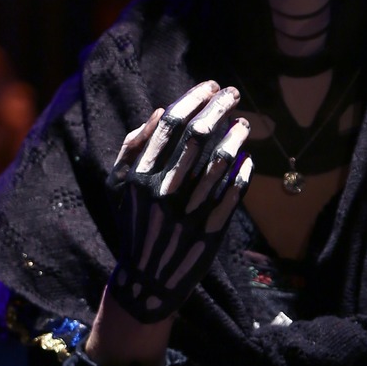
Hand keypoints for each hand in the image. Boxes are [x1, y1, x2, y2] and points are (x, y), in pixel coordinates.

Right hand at [106, 80, 251, 323]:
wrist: (147, 280)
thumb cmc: (135, 224)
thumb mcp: (119, 186)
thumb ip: (133, 148)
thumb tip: (161, 112)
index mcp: (141, 175)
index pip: (171, 124)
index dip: (194, 99)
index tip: (211, 86)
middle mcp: (164, 190)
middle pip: (199, 135)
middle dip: (220, 107)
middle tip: (233, 94)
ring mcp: (189, 211)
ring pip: (221, 161)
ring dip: (237, 135)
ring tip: (244, 123)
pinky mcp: (211, 230)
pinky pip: (235, 191)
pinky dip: (244, 170)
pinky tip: (247, 158)